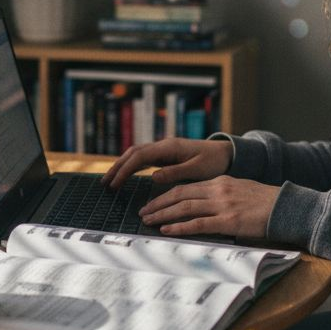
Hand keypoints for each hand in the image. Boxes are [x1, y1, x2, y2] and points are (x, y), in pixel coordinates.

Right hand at [101, 137, 232, 189]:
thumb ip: (175, 172)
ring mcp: (164, 149)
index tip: (114, 184)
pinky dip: (131, 166)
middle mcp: (163, 145)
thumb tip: (152, 176)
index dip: (124, 170)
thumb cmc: (214, 162)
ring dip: (122, 166)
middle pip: (133, 153)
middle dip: (117, 167)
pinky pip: (143, 159)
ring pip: (136, 155)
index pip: (139, 157)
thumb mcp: (197, 170)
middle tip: (104, 183)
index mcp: (169, 147)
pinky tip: (125, 175)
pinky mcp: (166, 154)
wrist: (226, 153)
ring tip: (110, 180)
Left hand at [139, 176, 279, 238]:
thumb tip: (204, 206)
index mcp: (220, 182)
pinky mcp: (229, 221)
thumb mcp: (240, 191)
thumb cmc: (266, 203)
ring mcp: (223, 205)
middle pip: (180, 195)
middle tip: (143, 213)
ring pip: (185, 208)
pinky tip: (167, 230)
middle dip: (158, 204)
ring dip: (163, 215)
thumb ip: (221, 196)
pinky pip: (198, 224)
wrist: (287, 207)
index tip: (152, 203)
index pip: (185, 187)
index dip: (166, 195)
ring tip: (148, 221)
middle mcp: (218, 190)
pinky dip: (180, 227)